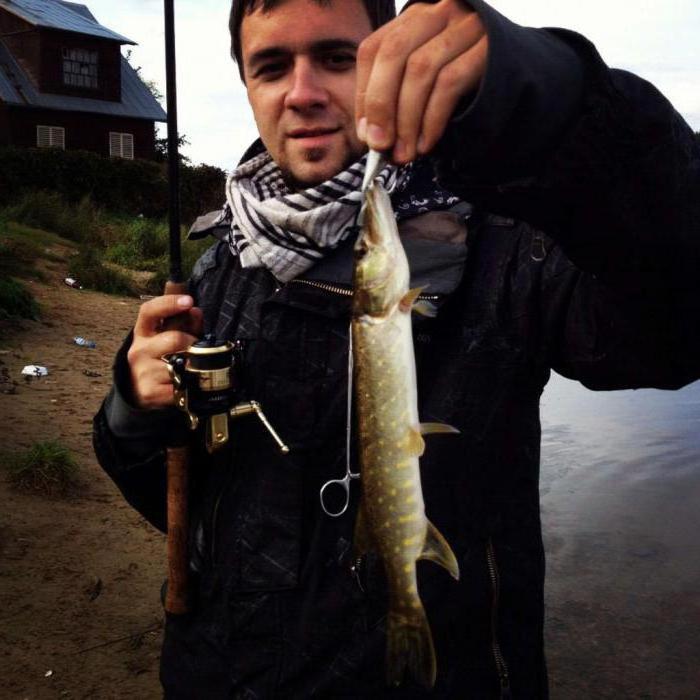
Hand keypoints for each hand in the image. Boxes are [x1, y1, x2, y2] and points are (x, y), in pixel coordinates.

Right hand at [127, 294, 202, 409]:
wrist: (140, 389)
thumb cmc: (161, 356)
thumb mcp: (169, 337)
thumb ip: (185, 324)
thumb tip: (196, 311)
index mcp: (143, 332)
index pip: (149, 311)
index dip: (169, 303)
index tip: (188, 301)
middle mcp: (139, 350)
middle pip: (173, 339)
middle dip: (192, 342)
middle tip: (198, 349)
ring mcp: (143, 371)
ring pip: (179, 364)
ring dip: (191, 366)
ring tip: (190, 368)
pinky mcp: (150, 391)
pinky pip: (180, 385)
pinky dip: (188, 385)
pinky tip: (185, 384)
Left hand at [355, 0, 486, 163]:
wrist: (515, 73)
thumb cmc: (458, 81)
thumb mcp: (420, 83)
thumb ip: (393, 100)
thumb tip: (371, 136)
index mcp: (411, 20)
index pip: (374, 50)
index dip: (364, 94)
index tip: (367, 134)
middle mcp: (437, 13)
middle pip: (394, 54)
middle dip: (381, 106)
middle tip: (380, 145)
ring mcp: (464, 27)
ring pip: (421, 70)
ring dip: (407, 120)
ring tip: (405, 152)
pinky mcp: (488, 49)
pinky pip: (450, 84)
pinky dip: (432, 119)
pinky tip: (426, 143)